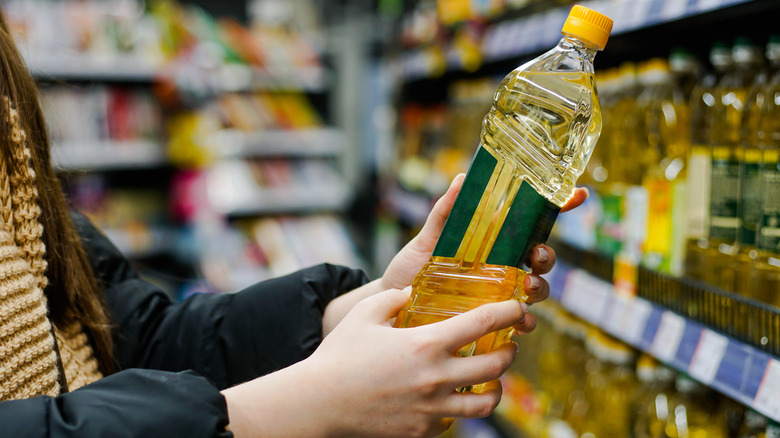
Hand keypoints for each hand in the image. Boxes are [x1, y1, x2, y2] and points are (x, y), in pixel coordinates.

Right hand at [222, 288, 526, 437]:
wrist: (319, 404)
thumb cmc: (339, 356)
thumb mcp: (364, 314)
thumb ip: (393, 298)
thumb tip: (412, 292)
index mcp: (426, 344)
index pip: (483, 323)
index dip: (509, 311)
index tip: (518, 307)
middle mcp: (437, 378)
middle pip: (496, 366)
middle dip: (509, 352)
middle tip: (506, 345)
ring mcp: (433, 409)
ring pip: (486, 403)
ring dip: (495, 387)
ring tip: (490, 378)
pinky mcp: (423, 431)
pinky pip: (455, 422)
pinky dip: (460, 410)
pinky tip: (450, 399)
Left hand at [380, 174, 588, 306]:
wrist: (389, 309)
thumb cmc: (411, 271)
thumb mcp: (425, 241)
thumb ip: (444, 213)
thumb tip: (460, 179)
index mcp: (492, 242)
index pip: (531, 223)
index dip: (559, 207)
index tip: (578, 193)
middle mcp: (502, 267)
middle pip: (540, 258)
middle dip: (547, 255)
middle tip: (537, 255)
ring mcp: (499, 295)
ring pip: (536, 290)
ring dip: (539, 287)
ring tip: (526, 287)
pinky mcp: (492, 321)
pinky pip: (519, 323)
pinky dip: (526, 322)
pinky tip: (520, 321)